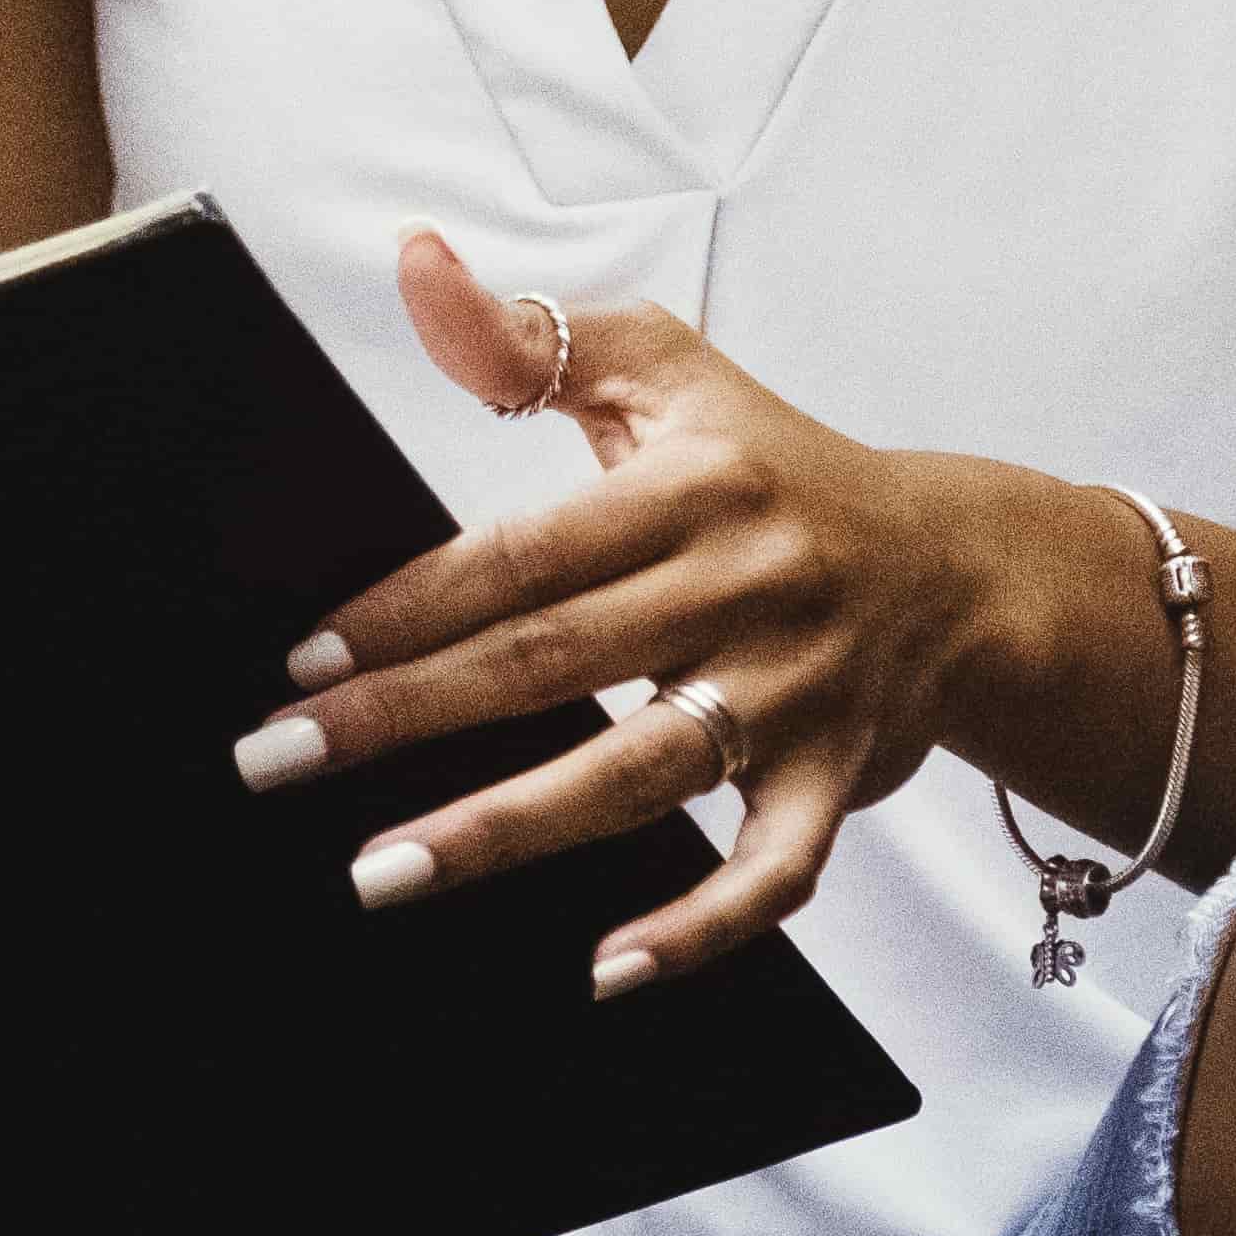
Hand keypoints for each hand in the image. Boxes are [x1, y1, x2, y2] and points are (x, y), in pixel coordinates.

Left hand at [238, 228, 1013, 993]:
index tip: (303, 656)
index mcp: (691, 488)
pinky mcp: (834, 784)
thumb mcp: (668, 370)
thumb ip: (532, 334)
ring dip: (502, 831)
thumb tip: (417, 264)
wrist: (960, 568)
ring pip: (634, 773)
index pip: (523, 555)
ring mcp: (792, 696)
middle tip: (275, 762)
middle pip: (549, 663)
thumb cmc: (778, 468)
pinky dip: (698, 931)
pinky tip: (603, 970)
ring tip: (379, 874)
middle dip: (402, 716)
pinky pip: (769, 875)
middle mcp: (742, 590)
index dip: (407, 607)